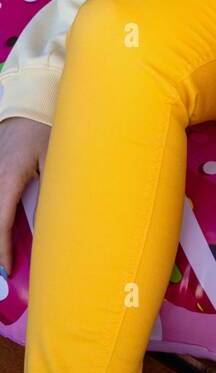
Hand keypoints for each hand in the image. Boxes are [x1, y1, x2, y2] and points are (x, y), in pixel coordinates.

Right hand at [0, 116, 50, 276]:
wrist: (29, 104)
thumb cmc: (45, 130)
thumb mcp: (53, 161)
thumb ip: (50, 192)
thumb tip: (53, 223)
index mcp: (8, 178)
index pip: (1, 223)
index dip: (2, 250)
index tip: (7, 269)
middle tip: (2, 268)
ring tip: (4, 252)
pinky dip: (0, 215)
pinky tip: (5, 228)